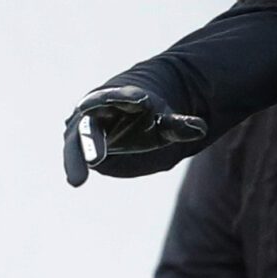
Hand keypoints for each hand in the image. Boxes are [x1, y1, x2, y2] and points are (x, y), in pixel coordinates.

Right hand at [62, 83, 207, 186]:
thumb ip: (179, 126)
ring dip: (76, 158)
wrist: (126, 112)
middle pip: (93, 123)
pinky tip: (75, 179)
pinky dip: (74, 164)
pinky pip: (75, 153)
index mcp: (124, 98)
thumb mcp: (165, 123)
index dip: (128, 98)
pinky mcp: (78, 140)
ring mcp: (84, 124)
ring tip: (77, 180)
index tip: (138, 100)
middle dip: (91, 141)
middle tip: (96, 159)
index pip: (123, 97)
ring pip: (77, 140)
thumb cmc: (149, 117)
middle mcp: (98, 108)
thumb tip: (201, 129)